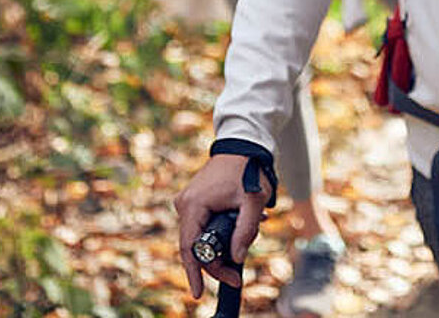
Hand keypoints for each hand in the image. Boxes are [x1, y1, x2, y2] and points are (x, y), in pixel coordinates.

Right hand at [174, 155, 268, 297]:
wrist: (243, 144)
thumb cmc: (248, 170)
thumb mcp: (253, 202)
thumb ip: (245, 231)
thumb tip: (236, 259)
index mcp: (194, 204)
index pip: (189, 248)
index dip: (196, 272)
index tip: (200, 293)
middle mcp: (185, 204)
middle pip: (193, 246)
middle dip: (215, 263)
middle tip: (236, 276)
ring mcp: (188, 202)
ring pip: (199, 237)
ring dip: (220, 247)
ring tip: (246, 240)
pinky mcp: (195, 201)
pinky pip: (202, 226)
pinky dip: (218, 234)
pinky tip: (238, 231)